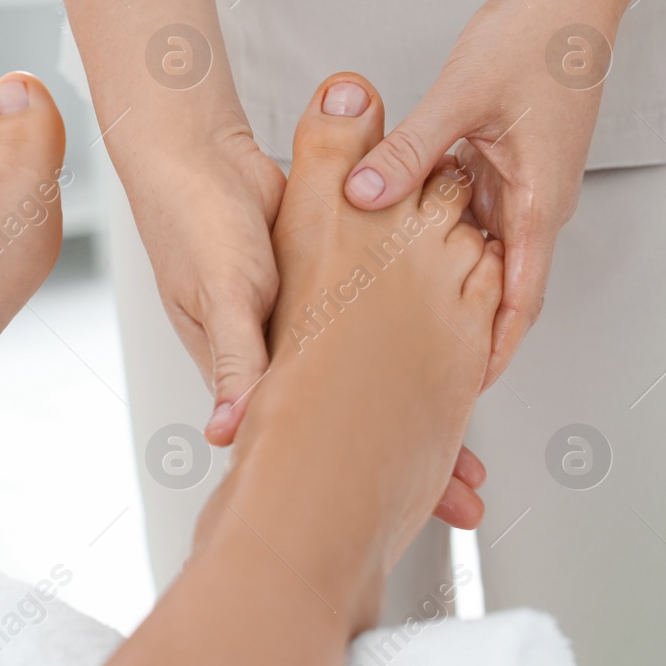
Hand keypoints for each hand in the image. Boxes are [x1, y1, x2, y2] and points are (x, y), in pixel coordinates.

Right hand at [125, 119, 489, 528]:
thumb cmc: (193, 225)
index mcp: (260, 365)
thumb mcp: (221, 296)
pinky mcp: (338, 278)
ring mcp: (319, 316)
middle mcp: (292, 349)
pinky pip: (392, 313)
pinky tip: (463, 346)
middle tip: (466, 497)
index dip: (364, 470)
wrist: (198, 158)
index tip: (410, 507)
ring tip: (472, 457)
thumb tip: (228, 432)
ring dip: (434, 399)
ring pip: (386, 366)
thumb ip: (237, 358)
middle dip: (416, 454)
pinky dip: (430, 328)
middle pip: (363, 411)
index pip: (316, 431)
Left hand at [341, 0, 619, 382]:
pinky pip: (468, 212)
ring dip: (446, 280)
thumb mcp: (462, 96)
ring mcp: (517, 184)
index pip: (518, 297)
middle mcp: (531, 202)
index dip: (493, 346)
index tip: (467, 385)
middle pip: (497, 284)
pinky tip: (396, 241)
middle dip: (463, 328)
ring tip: (398, 318)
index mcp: (535, 201)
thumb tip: (364, 192)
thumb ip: (411, 148)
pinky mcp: (501, 164)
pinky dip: (438, 233)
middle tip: (414, 363)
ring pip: (477, 248)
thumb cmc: (537, 39)